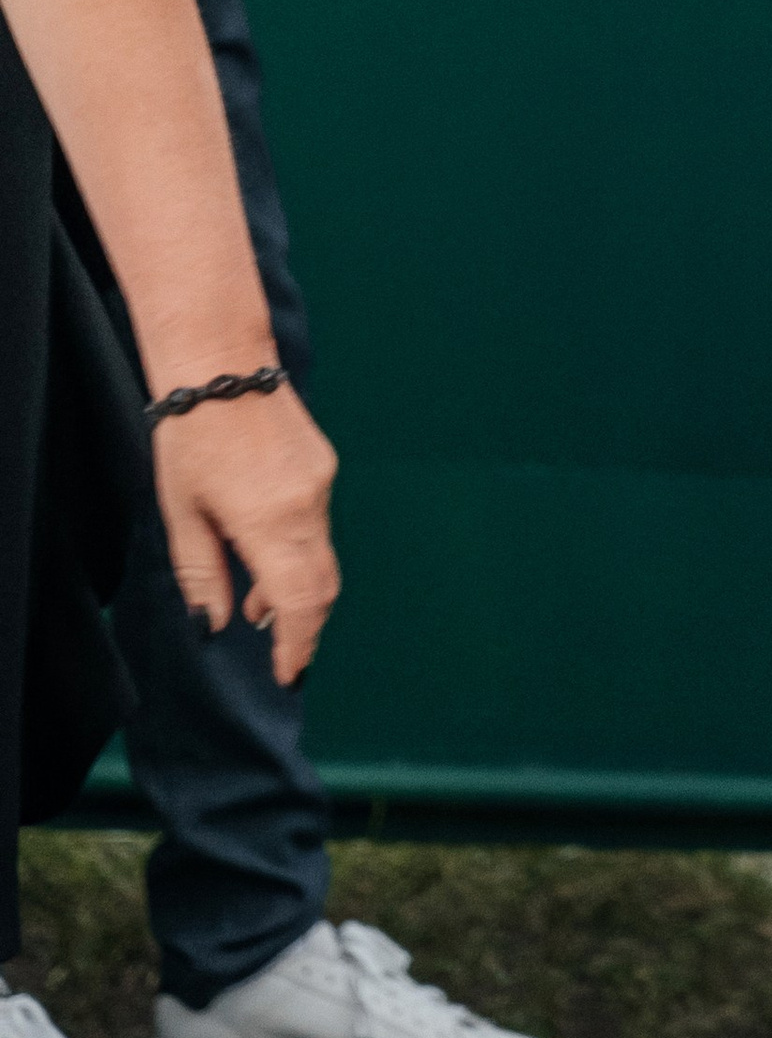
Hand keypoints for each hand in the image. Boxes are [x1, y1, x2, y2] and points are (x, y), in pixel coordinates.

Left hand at [152, 378, 339, 682]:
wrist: (222, 362)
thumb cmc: (189, 436)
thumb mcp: (181, 512)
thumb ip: (202, 573)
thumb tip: (216, 624)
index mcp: (270, 522)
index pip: (301, 603)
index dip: (298, 646)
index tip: (288, 674)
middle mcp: (308, 506)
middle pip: (322, 586)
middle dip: (302, 625)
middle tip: (277, 652)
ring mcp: (322, 483)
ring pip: (322, 555)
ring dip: (297, 587)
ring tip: (258, 602)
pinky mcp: (324, 466)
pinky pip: (319, 525)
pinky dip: (299, 551)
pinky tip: (266, 551)